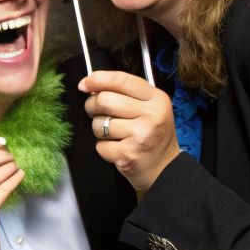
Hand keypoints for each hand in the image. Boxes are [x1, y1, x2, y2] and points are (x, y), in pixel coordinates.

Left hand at [80, 70, 178, 191]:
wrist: (165, 170)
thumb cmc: (152, 137)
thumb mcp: (149, 109)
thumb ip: (126, 94)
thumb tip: (91, 84)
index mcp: (157, 99)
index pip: (122, 80)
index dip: (98, 79)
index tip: (84, 84)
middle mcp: (152, 115)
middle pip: (105, 100)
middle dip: (93, 107)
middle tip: (97, 114)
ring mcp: (141, 135)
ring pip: (99, 123)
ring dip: (99, 131)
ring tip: (114, 136)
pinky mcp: (129, 154)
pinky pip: (100, 145)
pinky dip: (104, 148)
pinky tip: (118, 150)